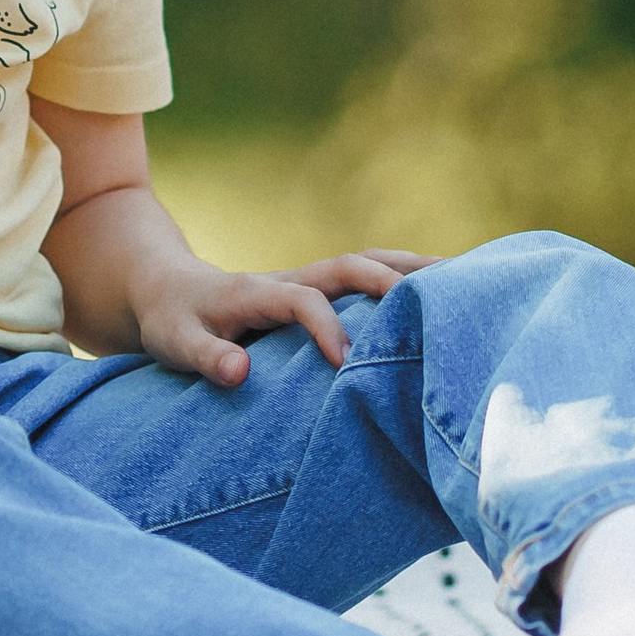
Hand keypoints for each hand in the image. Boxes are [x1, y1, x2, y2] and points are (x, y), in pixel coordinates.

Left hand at [131, 249, 437, 387]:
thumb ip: (204, 357)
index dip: (326, 328)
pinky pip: (367, 278)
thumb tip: (240, 372)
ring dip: (411, 268)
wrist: (167, 288)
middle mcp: (290, 280)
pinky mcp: (318, 291)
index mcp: (257, 293)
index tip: (345, 364)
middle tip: (442, 302)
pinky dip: (405, 277)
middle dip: (392, 280)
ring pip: (367, 264)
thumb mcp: (174, 343)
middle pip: (350, 266)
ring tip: (468, 278)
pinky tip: (444, 289)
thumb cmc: (172, 321)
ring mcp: (308, 282)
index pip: (303, 300)